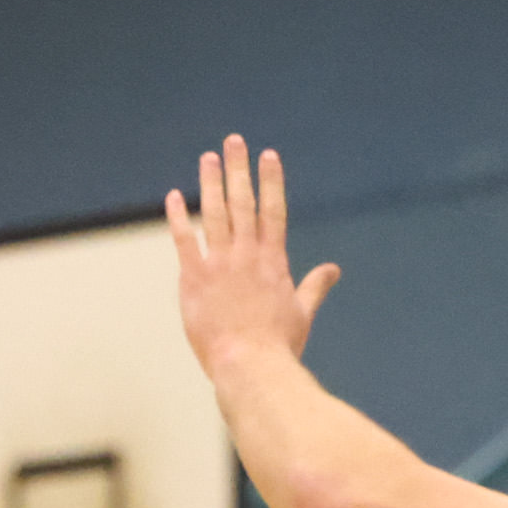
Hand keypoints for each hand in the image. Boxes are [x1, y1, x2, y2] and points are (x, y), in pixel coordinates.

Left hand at [170, 135, 338, 374]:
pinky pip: (184, 240)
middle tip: (234, 141)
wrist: (250, 366)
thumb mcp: (302, 313)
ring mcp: (220, 265)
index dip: (271, 181)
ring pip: (214, 213)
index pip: (273, 211)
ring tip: (208, 157)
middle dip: (239, 169)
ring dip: (211, 182)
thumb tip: (333, 270)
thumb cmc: (278, 346)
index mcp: (273, 261)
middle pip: (243, 202)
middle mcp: (247, 255)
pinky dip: (178, 217)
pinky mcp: (194, 279)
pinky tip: (173, 196)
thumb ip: (315, 286)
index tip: (269, 156)